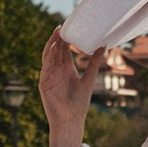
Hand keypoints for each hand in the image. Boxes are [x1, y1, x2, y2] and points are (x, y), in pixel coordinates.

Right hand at [39, 27, 104, 146]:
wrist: (71, 122)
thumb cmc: (79, 105)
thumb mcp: (89, 80)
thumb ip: (94, 63)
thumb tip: (103, 45)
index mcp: (66, 69)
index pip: (64, 49)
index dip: (66, 38)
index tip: (72, 25)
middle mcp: (56, 70)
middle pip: (55, 49)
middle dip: (58, 38)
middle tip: (64, 25)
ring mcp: (49, 76)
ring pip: (49, 55)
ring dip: (52, 43)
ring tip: (58, 32)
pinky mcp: (44, 83)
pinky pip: (45, 66)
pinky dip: (49, 56)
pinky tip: (54, 47)